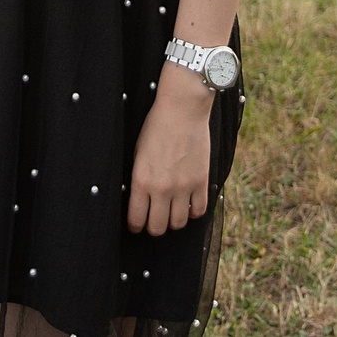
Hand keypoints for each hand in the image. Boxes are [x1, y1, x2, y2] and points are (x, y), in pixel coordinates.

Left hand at [126, 69, 214, 234]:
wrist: (182, 109)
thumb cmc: (156, 126)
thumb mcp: (138, 152)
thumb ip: (139, 178)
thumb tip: (139, 198)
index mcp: (142, 180)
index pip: (136, 219)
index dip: (135, 226)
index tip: (136, 225)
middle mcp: (162, 188)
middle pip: (158, 228)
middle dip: (154, 227)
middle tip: (154, 220)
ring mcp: (183, 186)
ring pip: (179, 223)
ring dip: (174, 220)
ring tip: (172, 211)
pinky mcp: (201, 181)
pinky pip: (199, 210)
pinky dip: (193, 211)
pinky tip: (188, 203)